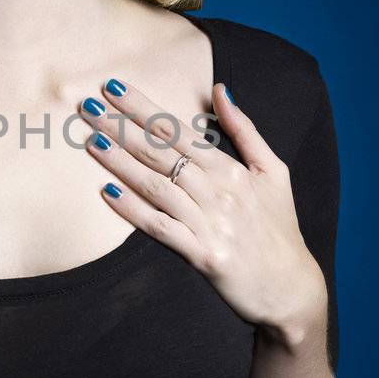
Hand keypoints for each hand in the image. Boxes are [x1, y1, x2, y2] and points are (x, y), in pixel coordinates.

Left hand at [77, 79, 326, 350]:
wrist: (291, 290)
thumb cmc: (278, 227)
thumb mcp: (274, 172)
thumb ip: (245, 130)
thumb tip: (220, 89)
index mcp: (233, 170)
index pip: (179, 131)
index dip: (144, 108)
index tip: (114, 87)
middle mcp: (220, 193)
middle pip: (161, 153)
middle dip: (121, 127)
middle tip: (87, 106)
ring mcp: (211, 224)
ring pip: (157, 186)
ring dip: (121, 163)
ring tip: (91, 141)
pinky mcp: (203, 256)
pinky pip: (162, 229)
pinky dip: (134, 211)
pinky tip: (108, 194)